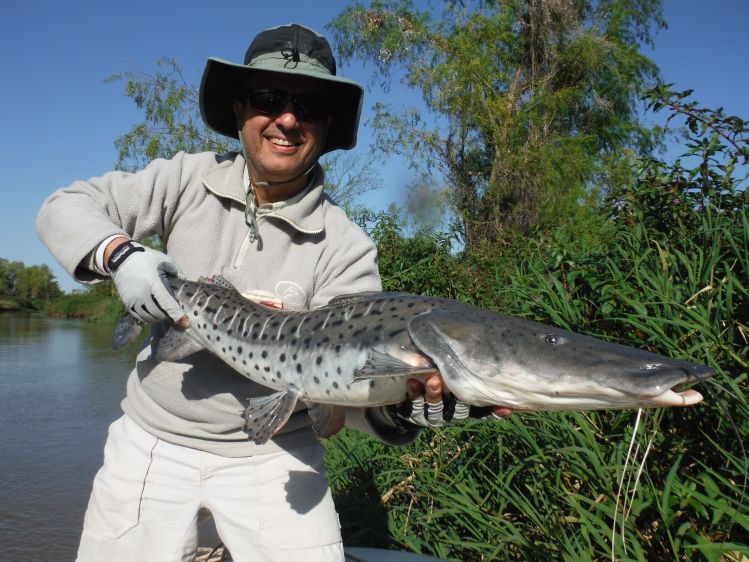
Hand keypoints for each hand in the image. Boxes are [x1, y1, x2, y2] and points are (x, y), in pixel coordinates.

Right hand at [106, 239, 186, 324]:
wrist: (121, 258)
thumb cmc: (146, 258)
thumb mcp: (164, 260)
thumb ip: (177, 271)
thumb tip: (186, 280)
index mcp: (153, 282)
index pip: (166, 303)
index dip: (176, 314)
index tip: (185, 323)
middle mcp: (142, 294)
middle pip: (158, 313)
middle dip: (169, 316)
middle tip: (176, 314)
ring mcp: (133, 300)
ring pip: (149, 317)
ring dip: (159, 318)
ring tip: (165, 313)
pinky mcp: (127, 303)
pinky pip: (139, 316)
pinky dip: (148, 318)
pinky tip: (154, 314)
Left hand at [390, 374, 511, 427]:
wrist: (407, 403)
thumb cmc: (440, 381)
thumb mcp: (455, 378)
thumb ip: (469, 371)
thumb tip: (494, 352)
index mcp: (463, 408)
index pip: (482, 412)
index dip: (494, 412)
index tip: (507, 408)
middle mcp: (450, 414)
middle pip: (459, 410)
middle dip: (459, 399)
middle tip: (459, 383)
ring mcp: (432, 415)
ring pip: (435, 407)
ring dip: (434, 394)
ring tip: (433, 380)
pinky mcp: (413, 413)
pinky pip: (413, 405)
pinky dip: (414, 393)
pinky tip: (412, 381)